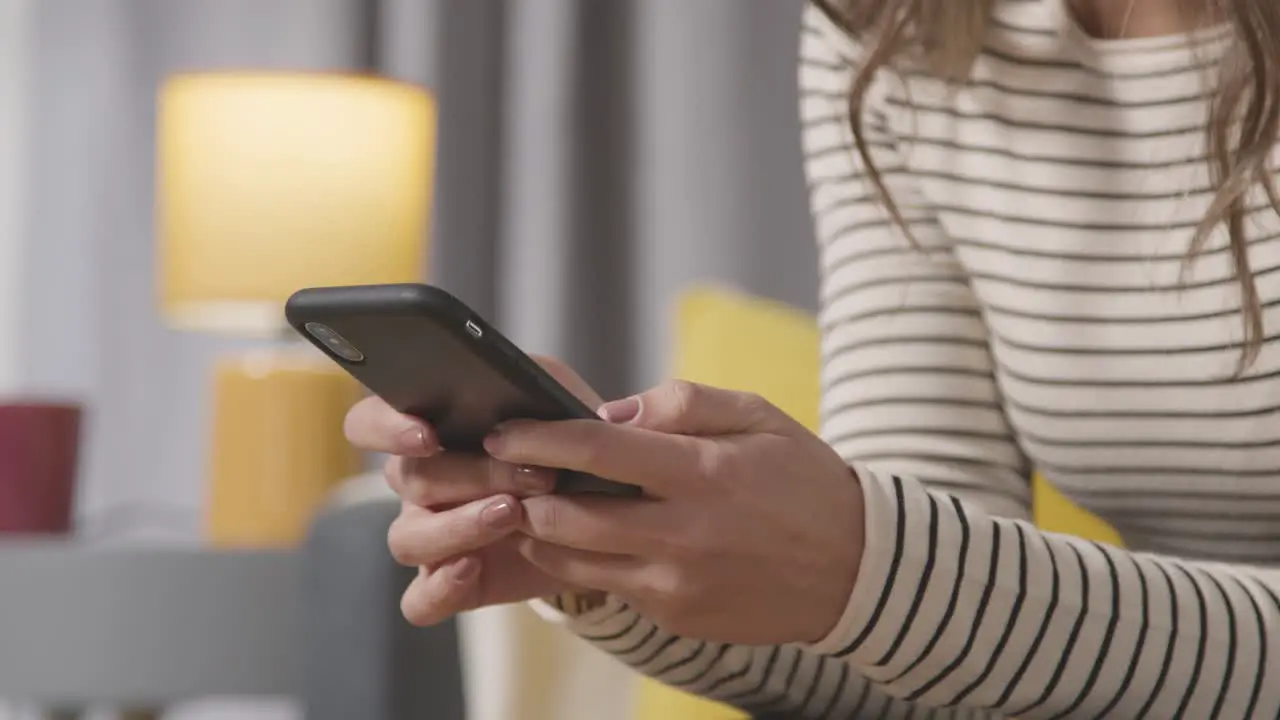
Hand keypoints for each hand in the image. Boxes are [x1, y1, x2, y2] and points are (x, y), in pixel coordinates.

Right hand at [343, 356, 618, 625]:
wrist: (602, 513)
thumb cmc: (563, 445)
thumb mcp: (556, 400)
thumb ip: (532, 380)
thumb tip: (516, 384)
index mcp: (426, 431)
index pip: (369, 423)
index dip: (385, 428)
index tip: (427, 436)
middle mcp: (417, 484)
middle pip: (409, 480)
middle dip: (471, 475)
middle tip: (531, 475)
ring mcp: (428, 536)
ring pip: (408, 540)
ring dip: (459, 526)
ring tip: (513, 514)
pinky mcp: (449, 585)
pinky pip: (419, 601)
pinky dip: (440, 588)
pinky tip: (472, 568)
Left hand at [489, 380, 864, 644]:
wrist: (858, 570)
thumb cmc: (803, 481)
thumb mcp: (758, 416)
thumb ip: (682, 404)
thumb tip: (611, 414)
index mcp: (703, 474)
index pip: (597, 453)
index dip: (539, 439)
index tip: (504, 430)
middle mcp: (683, 535)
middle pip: (567, 518)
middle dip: (523, 494)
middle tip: (506, 473)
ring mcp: (676, 586)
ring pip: (573, 563)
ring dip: (541, 534)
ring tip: (532, 507)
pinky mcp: (677, 618)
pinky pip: (611, 588)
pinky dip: (586, 562)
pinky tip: (586, 538)